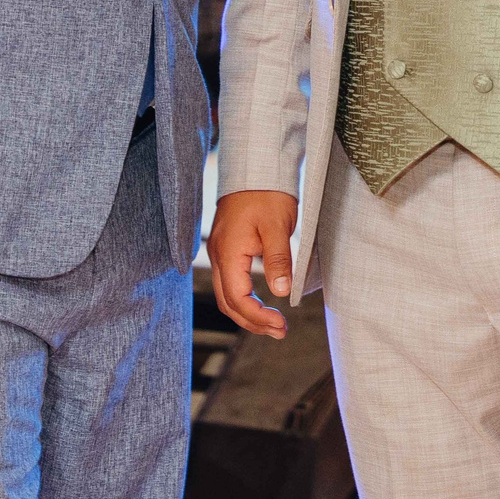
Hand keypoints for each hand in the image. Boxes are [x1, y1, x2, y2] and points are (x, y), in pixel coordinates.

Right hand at [207, 189, 298, 338]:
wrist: (255, 167)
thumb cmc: (266, 193)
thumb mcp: (277, 226)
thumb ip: (278, 260)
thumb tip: (281, 292)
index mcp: (228, 253)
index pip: (237, 299)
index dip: (258, 317)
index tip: (281, 326)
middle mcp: (218, 256)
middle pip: (228, 303)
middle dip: (252, 322)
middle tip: (280, 331)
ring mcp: (220, 252)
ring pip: (227, 294)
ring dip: (248, 313)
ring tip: (274, 324)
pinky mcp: (227, 248)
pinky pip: (230, 282)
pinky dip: (244, 298)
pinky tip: (262, 302)